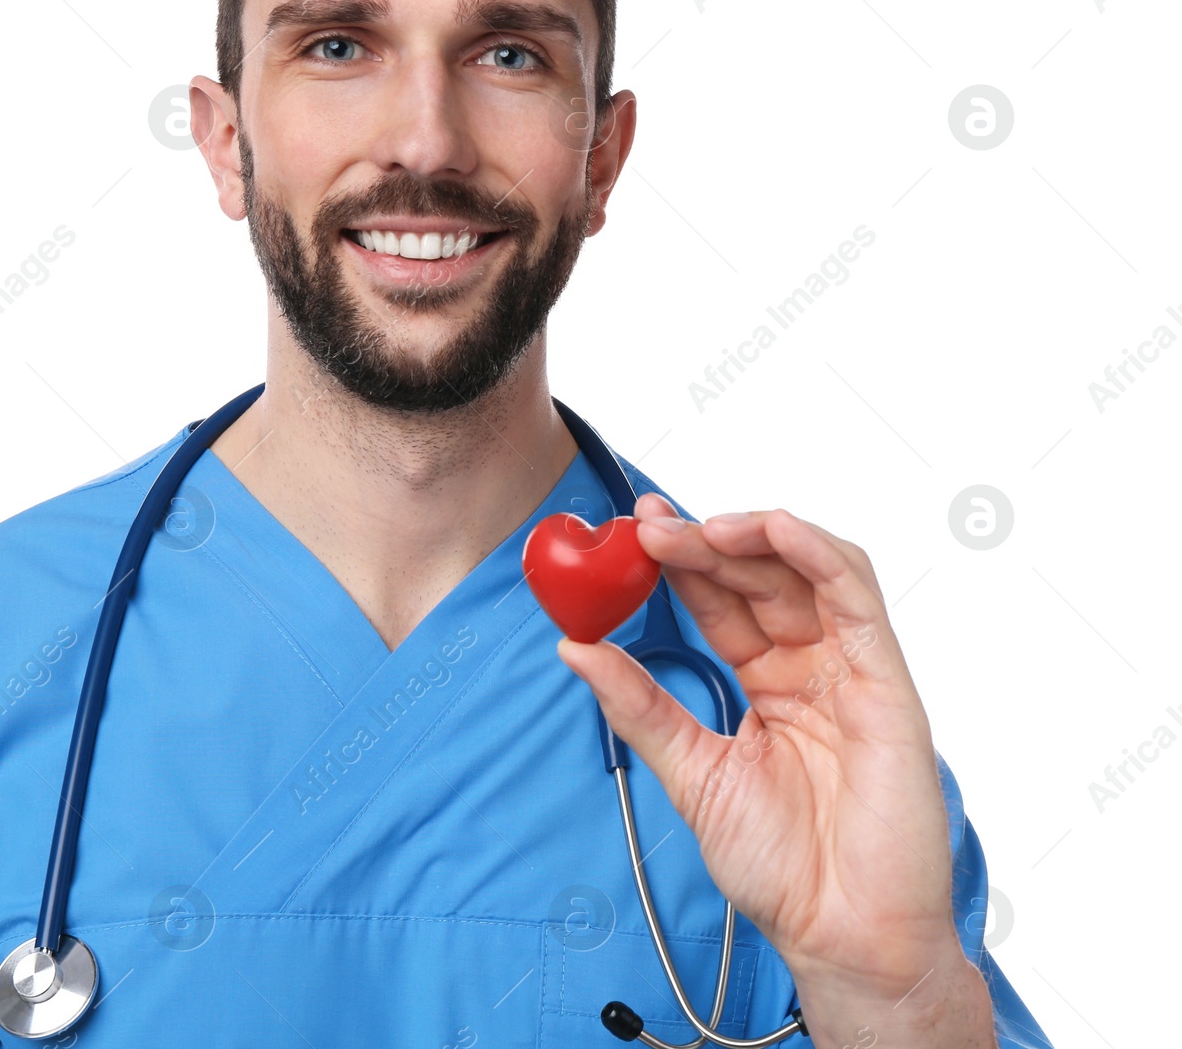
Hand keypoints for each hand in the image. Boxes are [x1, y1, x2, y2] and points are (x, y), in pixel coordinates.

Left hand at [558, 496, 995, 1045]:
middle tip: (648, 527)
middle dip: (702, 541)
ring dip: (753, 533)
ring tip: (697, 527)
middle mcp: (812, 667)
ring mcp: (851, 669)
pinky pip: (856, 596)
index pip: (721, 601)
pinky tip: (769, 529)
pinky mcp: (886, 680)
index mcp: (770, 683)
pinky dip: (815, 551)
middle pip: (758, 576)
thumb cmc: (783, 868)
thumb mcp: (691, 771)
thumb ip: (639, 705)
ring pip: (808, 568)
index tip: (631, 530)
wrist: (839, 935)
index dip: (680, 560)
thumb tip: (575, 647)